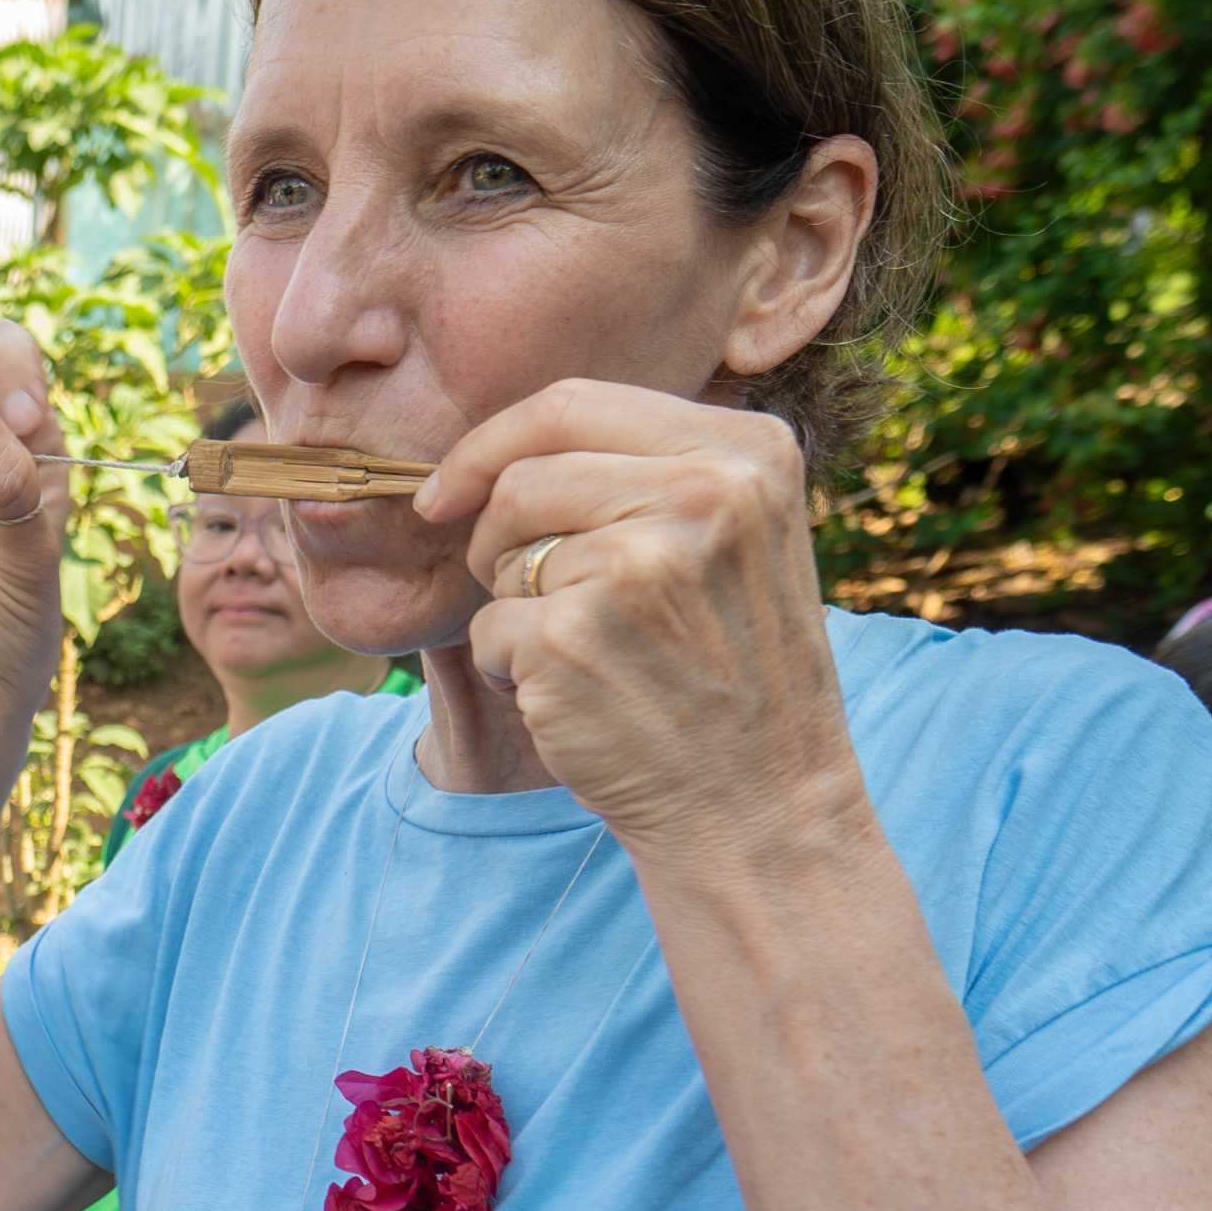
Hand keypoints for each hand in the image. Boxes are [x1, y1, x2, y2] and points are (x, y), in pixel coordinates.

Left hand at [423, 383, 856, 862]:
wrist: (762, 807)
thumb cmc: (733, 671)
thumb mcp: (737, 536)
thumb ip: (653, 468)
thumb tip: (504, 439)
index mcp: (747, 451)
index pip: (572, 403)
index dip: (491, 443)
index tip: (449, 489)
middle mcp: (704, 494)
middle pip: (522, 475)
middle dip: (497, 535)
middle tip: (543, 599)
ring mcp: (636, 565)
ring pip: (499, 550)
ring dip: (515, 606)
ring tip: (591, 654)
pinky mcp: (574, 639)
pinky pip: (489, 628)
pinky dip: (510, 670)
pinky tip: (579, 700)